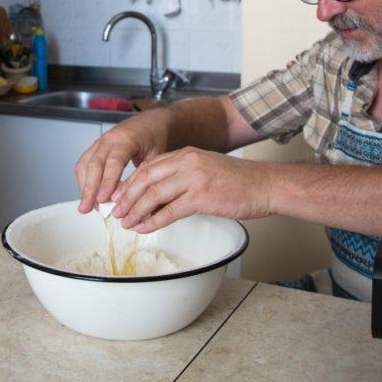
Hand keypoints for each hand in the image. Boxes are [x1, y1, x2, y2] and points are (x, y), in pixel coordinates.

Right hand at [74, 117, 168, 213]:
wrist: (150, 121)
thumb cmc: (154, 138)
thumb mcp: (157, 156)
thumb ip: (145, 176)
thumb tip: (138, 203)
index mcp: (127, 139)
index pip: (114, 162)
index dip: (107, 181)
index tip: (102, 200)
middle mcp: (109, 139)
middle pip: (94, 164)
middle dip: (89, 188)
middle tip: (86, 208)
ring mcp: (100, 142)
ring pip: (84, 164)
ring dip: (83, 186)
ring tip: (86, 206)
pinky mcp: (95, 148)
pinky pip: (84, 163)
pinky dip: (84, 180)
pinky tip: (88, 195)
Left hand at [110, 148, 273, 233]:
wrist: (265, 185)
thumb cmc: (239, 181)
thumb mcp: (206, 168)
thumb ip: (183, 175)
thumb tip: (159, 194)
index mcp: (186, 154)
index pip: (149, 167)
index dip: (130, 183)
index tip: (119, 196)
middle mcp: (187, 162)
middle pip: (145, 179)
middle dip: (127, 197)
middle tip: (116, 211)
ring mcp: (194, 178)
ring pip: (153, 194)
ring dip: (136, 210)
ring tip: (126, 222)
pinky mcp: (201, 197)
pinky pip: (169, 211)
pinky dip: (153, 221)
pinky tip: (144, 228)